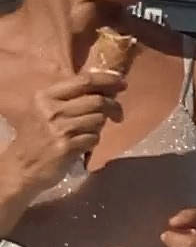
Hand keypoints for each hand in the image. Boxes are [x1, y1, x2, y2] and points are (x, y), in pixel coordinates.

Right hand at [0, 66, 123, 220]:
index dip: (108, 80)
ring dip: (101, 126)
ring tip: (90, 131)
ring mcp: (59, 129)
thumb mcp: (46, 110)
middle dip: (114, 106)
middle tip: (118, 114)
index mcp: (46, 96)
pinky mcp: (67, 147)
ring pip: (98, 120)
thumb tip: (106, 88)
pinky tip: (83, 143)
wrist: (23, 166)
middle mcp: (52, 110)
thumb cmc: (38, 136)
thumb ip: (70, 98)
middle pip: (96, 100)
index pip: (84, 81)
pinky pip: (94, 138)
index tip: (122, 83)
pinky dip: (94, 140)